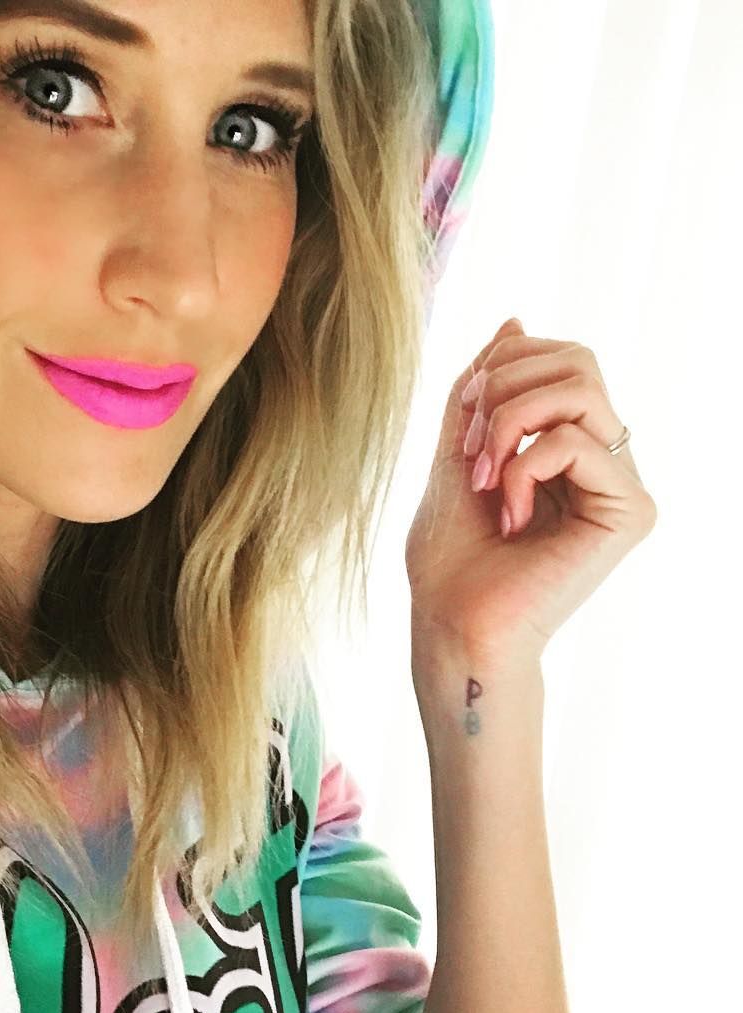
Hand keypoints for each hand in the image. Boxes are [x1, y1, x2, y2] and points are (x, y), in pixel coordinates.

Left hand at [405, 317, 657, 672]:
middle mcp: (603, 460)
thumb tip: (516, 320)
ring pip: (581, 387)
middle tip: (469, 449)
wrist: (452, 624)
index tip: (460, 426)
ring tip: (483, 478)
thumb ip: (484, 390)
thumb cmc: (449, 558)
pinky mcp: (630, 511)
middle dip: (503, 389)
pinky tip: (509, 517)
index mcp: (568, 445)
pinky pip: (580, 441)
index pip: (559, 358)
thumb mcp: (456, 451)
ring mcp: (621, 485)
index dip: (501, 369)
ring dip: (509, 423)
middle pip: (577, 359)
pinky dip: (523, 467)